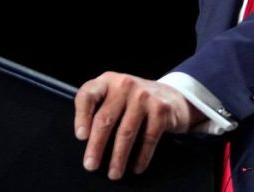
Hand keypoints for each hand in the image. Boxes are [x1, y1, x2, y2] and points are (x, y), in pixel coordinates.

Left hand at [74, 72, 204, 179]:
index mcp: (107, 81)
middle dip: (96, 146)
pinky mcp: (160, 110)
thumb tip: (87, 141)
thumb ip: (100, 108)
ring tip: (114, 173)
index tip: (81, 137)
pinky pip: (148, 138)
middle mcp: (124, 85)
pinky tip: (136, 167)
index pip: (87, 95)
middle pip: (105, 119)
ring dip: (118, 157)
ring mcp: (143, 96)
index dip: (81, 117)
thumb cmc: (135, 101)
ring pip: (126, 132)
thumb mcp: (115, 95)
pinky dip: (141, 156)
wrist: (172, 97)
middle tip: (91, 165)